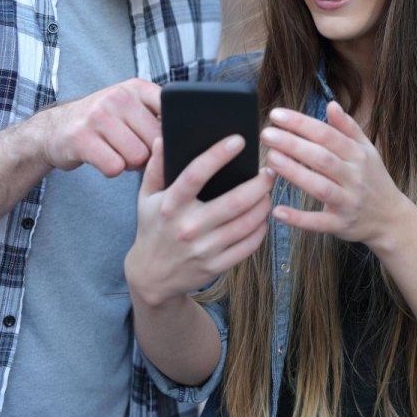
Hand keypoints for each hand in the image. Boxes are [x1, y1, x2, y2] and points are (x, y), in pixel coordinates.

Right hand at [32, 78, 162, 175]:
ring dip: (129, 163)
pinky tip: (102, 158)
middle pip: (156, 141)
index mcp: (136, 88)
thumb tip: (187, 139)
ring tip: (116, 152)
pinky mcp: (81, 138)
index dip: (169, 134)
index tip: (160, 139)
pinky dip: (111, 170)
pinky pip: (114, 167)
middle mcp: (118, 96)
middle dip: (148, 154)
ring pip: (137, 157)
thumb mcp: (130, 106)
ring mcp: (98, 116)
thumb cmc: (103, 122)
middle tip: (131, 148)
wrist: (54, 128)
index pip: (171, 111)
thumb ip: (158, 115)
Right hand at [125, 136, 273, 307]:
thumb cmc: (153, 228)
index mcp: (170, 205)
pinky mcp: (216, 265)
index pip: (195, 175)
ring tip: (268, 191)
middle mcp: (188, 227)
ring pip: (247, 223)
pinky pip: (249, 245)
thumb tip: (162, 139)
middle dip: (259, 183)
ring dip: (264, 204)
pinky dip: (261, 228)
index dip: (218, 155)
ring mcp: (204, 249)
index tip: (239, 140)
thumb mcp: (146, 197)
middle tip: (270, 170)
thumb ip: (156, 167)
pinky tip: (262, 216)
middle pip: (234, 202)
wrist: (152, 277)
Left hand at [261, 101, 410, 251]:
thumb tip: (331, 104)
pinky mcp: (340, 224)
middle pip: (321, 158)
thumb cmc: (374, 180)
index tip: (277, 115)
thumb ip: (348, 128)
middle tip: (267, 134)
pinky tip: (277, 210)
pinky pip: (318, 222)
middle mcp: (354, 177)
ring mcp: (347, 202)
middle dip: (293, 144)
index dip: (301, 124)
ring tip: (271, 159)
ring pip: (319, 186)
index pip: (327, 135)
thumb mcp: (367, 151)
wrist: (392, 219)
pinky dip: (298, 218)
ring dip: (294, 173)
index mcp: (358, 155)